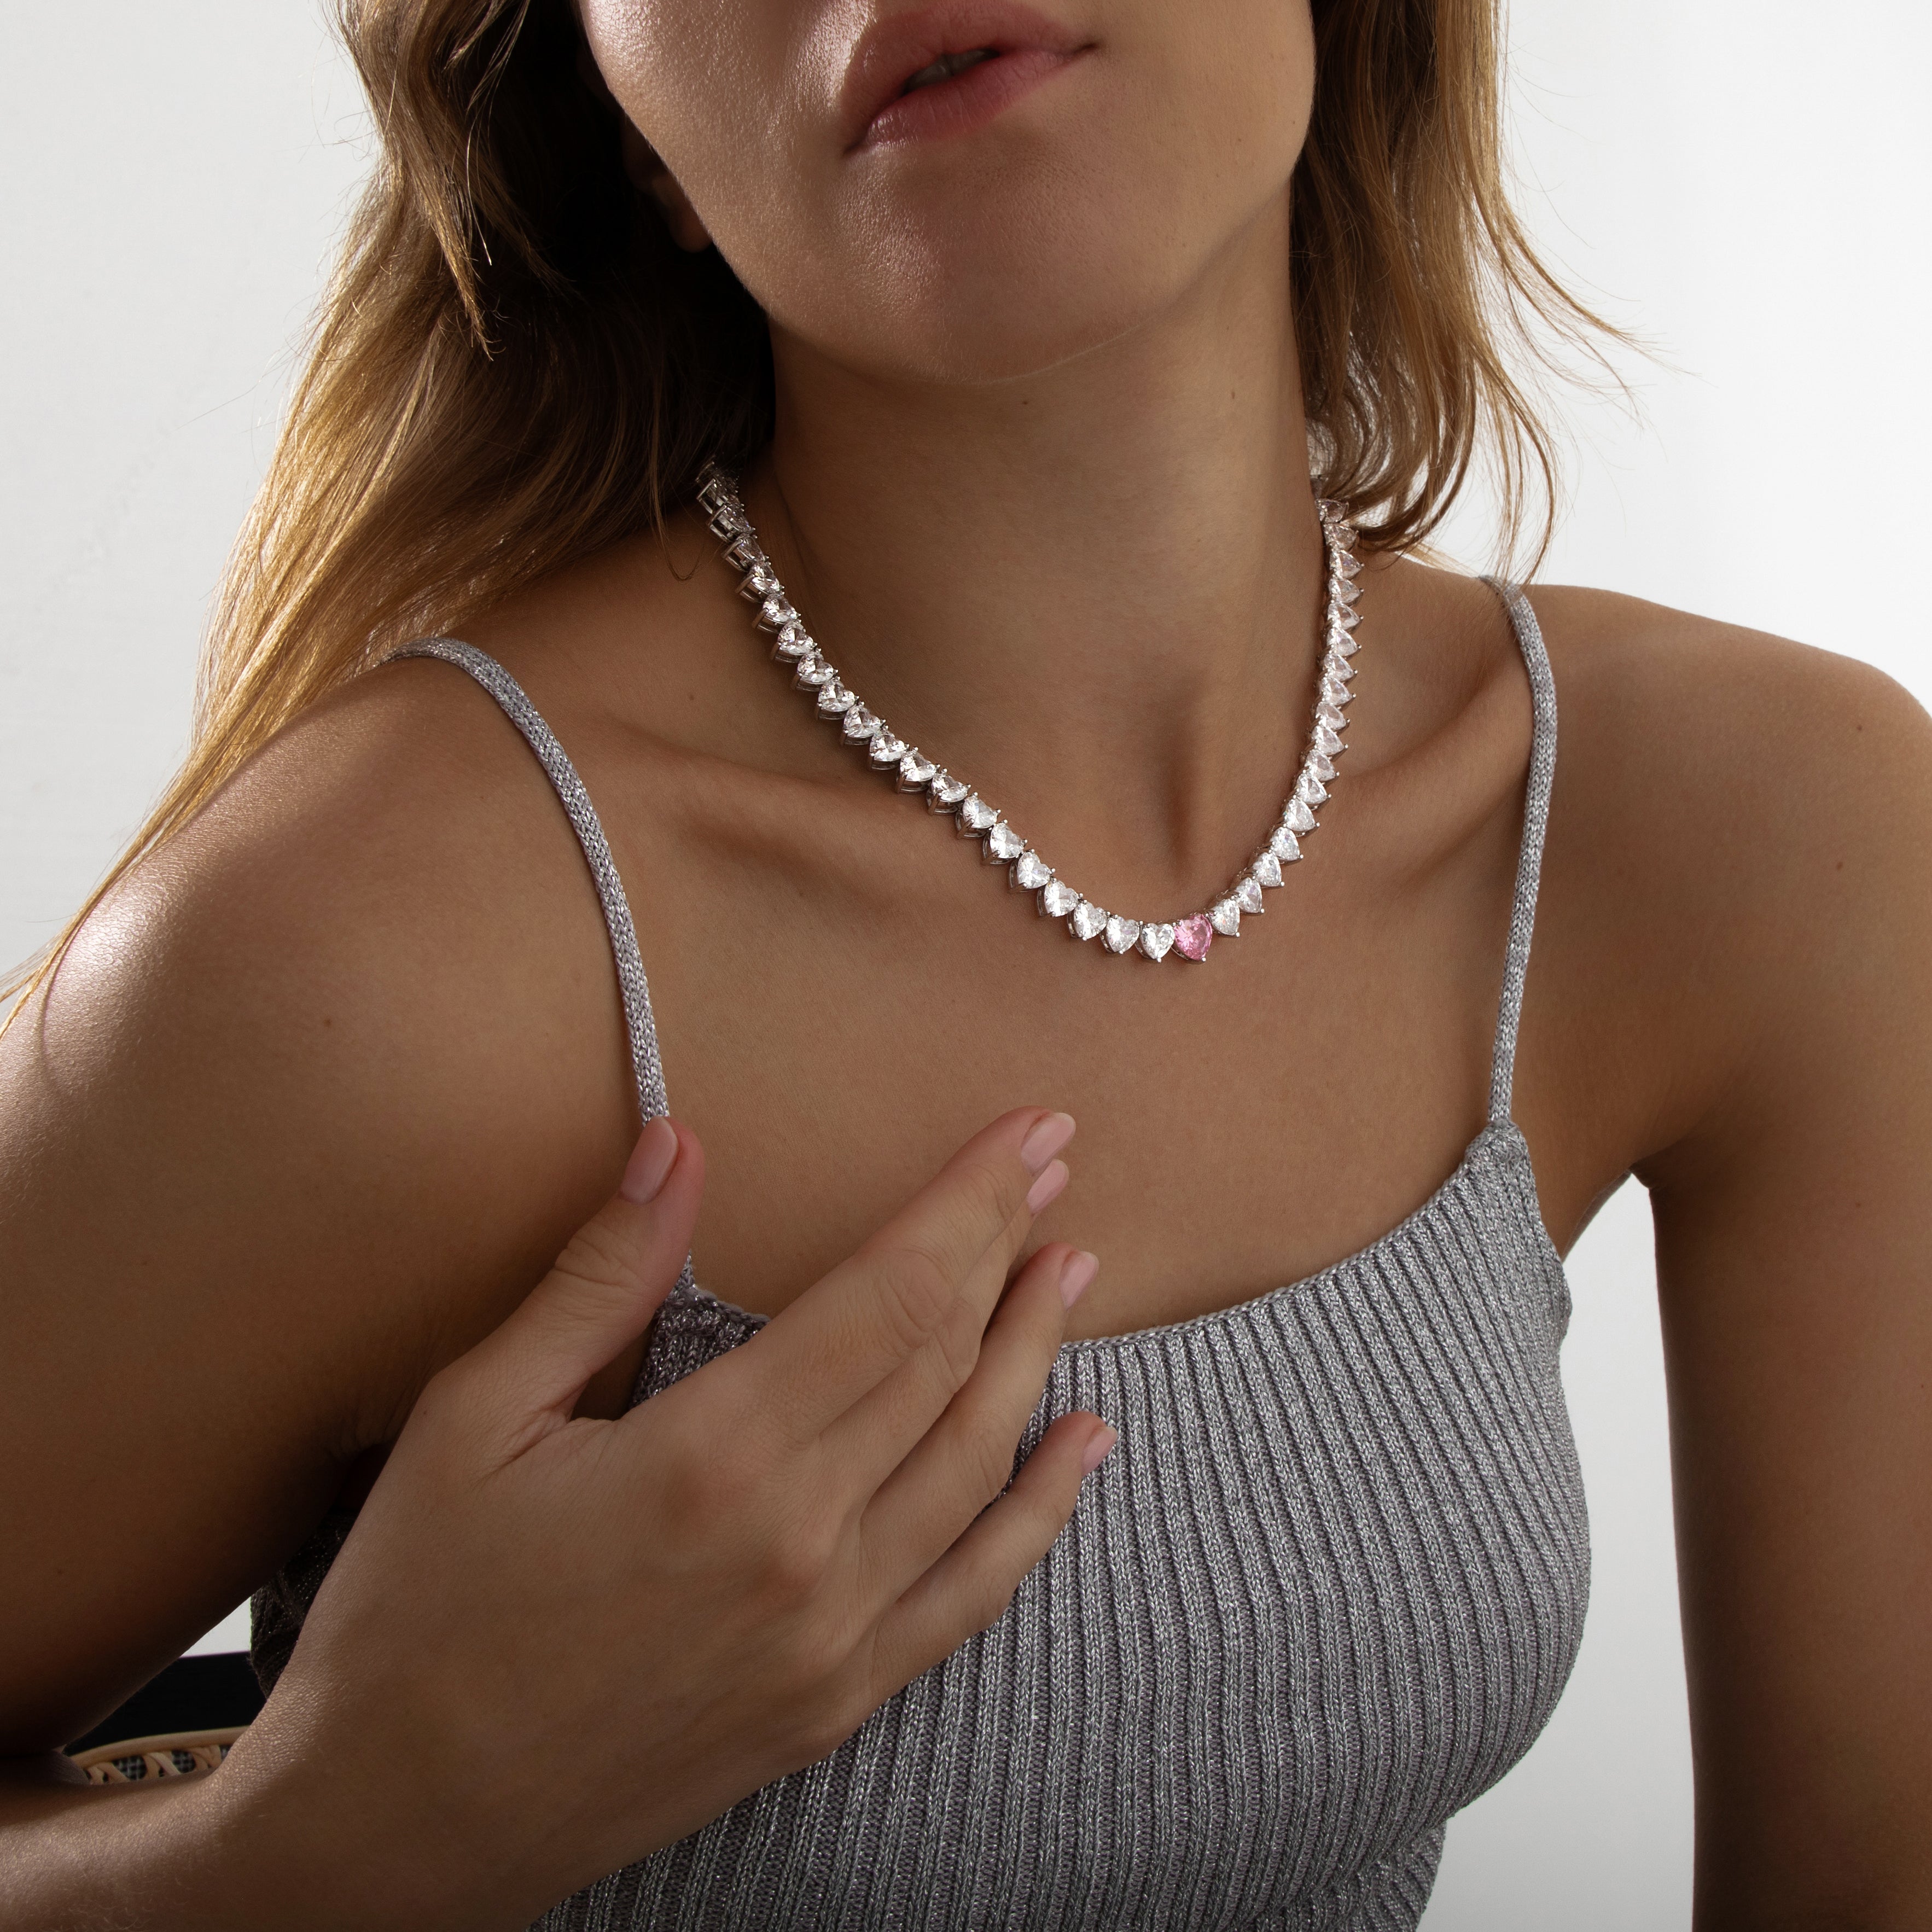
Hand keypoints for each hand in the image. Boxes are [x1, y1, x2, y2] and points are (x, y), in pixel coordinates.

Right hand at [210, 1108, 1110, 1930]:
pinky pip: (972, 1593)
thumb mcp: (475, 1417)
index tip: (1028, 1131)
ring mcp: (831, 1639)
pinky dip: (1040, 1512)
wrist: (397, 1825)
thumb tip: (677, 1142)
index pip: (893, 1294)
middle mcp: (800, 1549)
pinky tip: (1082, 1444)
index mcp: (713, 1460)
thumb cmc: (416, 1609)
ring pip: (978, 1466)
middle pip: (947, 1363)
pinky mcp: (834, 1705)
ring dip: (1036, 1356)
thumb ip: (601, 1276)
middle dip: (1008, 1250)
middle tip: (1053, 1167)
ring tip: (1070, 1271)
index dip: (968, 1202)